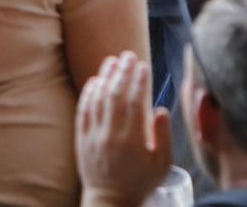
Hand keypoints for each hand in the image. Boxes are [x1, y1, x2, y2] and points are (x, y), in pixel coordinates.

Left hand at [75, 52, 172, 206]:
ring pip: (98, 100)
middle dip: (123, 71)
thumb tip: (160, 109)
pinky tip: (94, 81)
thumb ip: (164, 136)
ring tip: (112, 60)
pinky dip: (88, 94)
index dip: (139, 81)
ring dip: (105, 77)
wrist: (111, 202)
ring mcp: (94, 136)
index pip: (136, 102)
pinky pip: (83, 112)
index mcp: (133, 140)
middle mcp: (111, 135)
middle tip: (128, 55)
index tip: (144, 66)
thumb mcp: (162, 165)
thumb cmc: (140, 184)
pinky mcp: (82, 140)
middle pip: (116, 95)